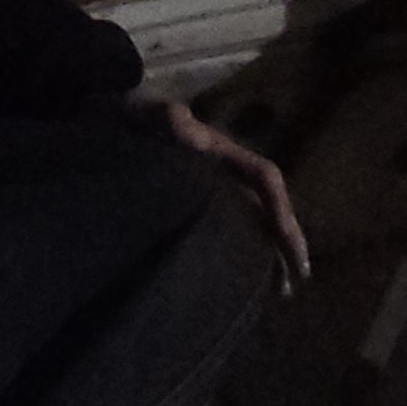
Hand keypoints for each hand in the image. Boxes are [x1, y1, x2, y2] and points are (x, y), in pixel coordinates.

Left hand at [148, 99, 311, 295]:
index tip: (291, 244)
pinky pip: (227, 228)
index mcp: (223, 152)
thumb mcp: (149, 113)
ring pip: (251, 220)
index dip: (281, 212)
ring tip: (279, 291)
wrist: (110, 114)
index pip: (265, 180)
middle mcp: (226, 170)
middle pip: (266, 206)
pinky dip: (238, 251)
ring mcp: (212, 187)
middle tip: (296, 281)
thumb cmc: (134, 114)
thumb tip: (195, 136)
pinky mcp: (193, 203)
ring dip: (267, 251)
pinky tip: (238, 278)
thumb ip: (169, 119)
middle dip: (284, 241)